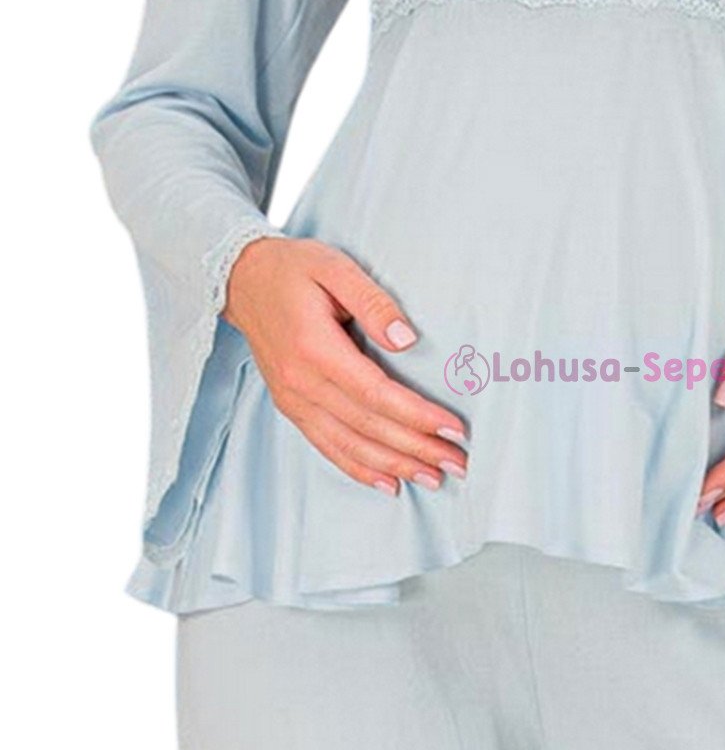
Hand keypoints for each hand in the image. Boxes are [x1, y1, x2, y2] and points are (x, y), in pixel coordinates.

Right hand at [223, 236, 467, 496]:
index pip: (376, 394)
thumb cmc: (292, 269)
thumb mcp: (334, 267)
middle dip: (417, 449)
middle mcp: (301, 383)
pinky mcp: (290, 407)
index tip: (453, 428)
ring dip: (395, 466)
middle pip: (368, 427)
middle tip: (457, 463)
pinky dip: (359, 469)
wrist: (241, 281)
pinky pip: (327, 447)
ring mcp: (293, 400)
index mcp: (315, 349)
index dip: (417, 416)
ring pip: (349, 446)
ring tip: (434, 479)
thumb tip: (407, 339)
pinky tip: (389, 482)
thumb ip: (373, 302)